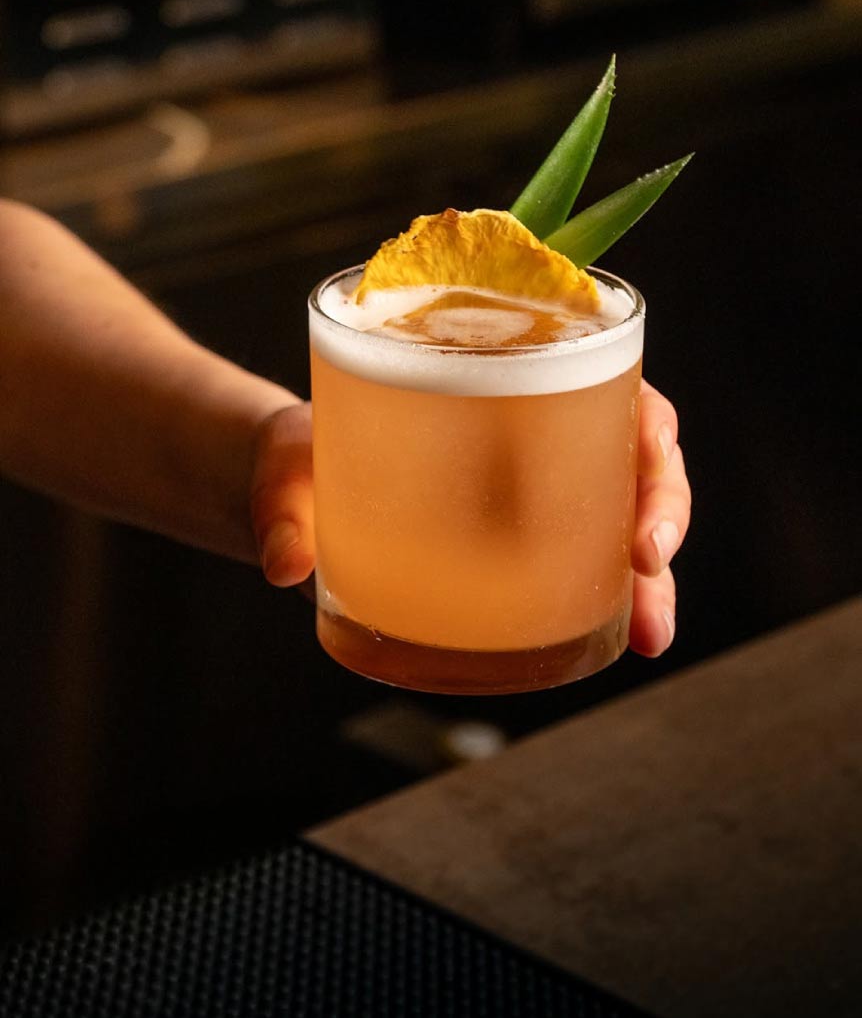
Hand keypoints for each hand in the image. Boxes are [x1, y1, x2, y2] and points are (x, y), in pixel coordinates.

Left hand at [251, 384, 691, 661]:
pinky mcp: (522, 552)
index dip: (641, 424)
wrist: (286, 497)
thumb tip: (287, 562)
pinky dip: (617, 604)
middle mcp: (530, 432)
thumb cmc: (300, 455)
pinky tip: (627, 641)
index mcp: (494, 376)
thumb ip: (282, 497)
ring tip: (650, 635)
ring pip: (621, 522)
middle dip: (660, 512)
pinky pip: (588, 571)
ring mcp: (533, 495)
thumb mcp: (287, 460)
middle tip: (649, 568)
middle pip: (631, 456)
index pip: (600, 379)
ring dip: (652, 579)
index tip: (648, 458)